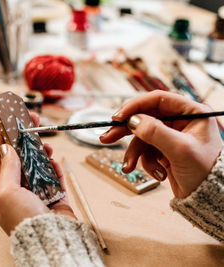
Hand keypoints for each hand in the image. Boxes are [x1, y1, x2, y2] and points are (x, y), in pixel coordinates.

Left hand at [0, 113, 74, 234]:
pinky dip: (54, 168)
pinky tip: (55, 162)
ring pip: (37, 167)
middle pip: (19, 161)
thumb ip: (8, 169)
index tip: (5, 123)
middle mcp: (17, 193)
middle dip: (25, 143)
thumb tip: (8, 149)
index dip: (2, 140)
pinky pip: (54, 178)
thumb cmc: (24, 221)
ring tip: (46, 146)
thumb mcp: (7, 192)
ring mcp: (36, 195)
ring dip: (41, 154)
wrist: (52, 242)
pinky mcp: (54, 198)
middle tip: (32, 125)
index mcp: (0, 193)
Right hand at [100, 91, 222, 197]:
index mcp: (191, 113)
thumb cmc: (206, 172)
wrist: (209, 199)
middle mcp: (181, 122)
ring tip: (129, 167)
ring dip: (135, 153)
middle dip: (125, 131)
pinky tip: (157, 174)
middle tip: (107, 137)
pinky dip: (146, 163)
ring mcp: (171, 137)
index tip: (117, 118)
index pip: (157, 100)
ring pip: (142, 138)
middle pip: (144, 118)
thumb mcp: (180, 149)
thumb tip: (132, 120)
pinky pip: (146, 151)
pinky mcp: (164, 151)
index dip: (135, 106)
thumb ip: (155, 132)